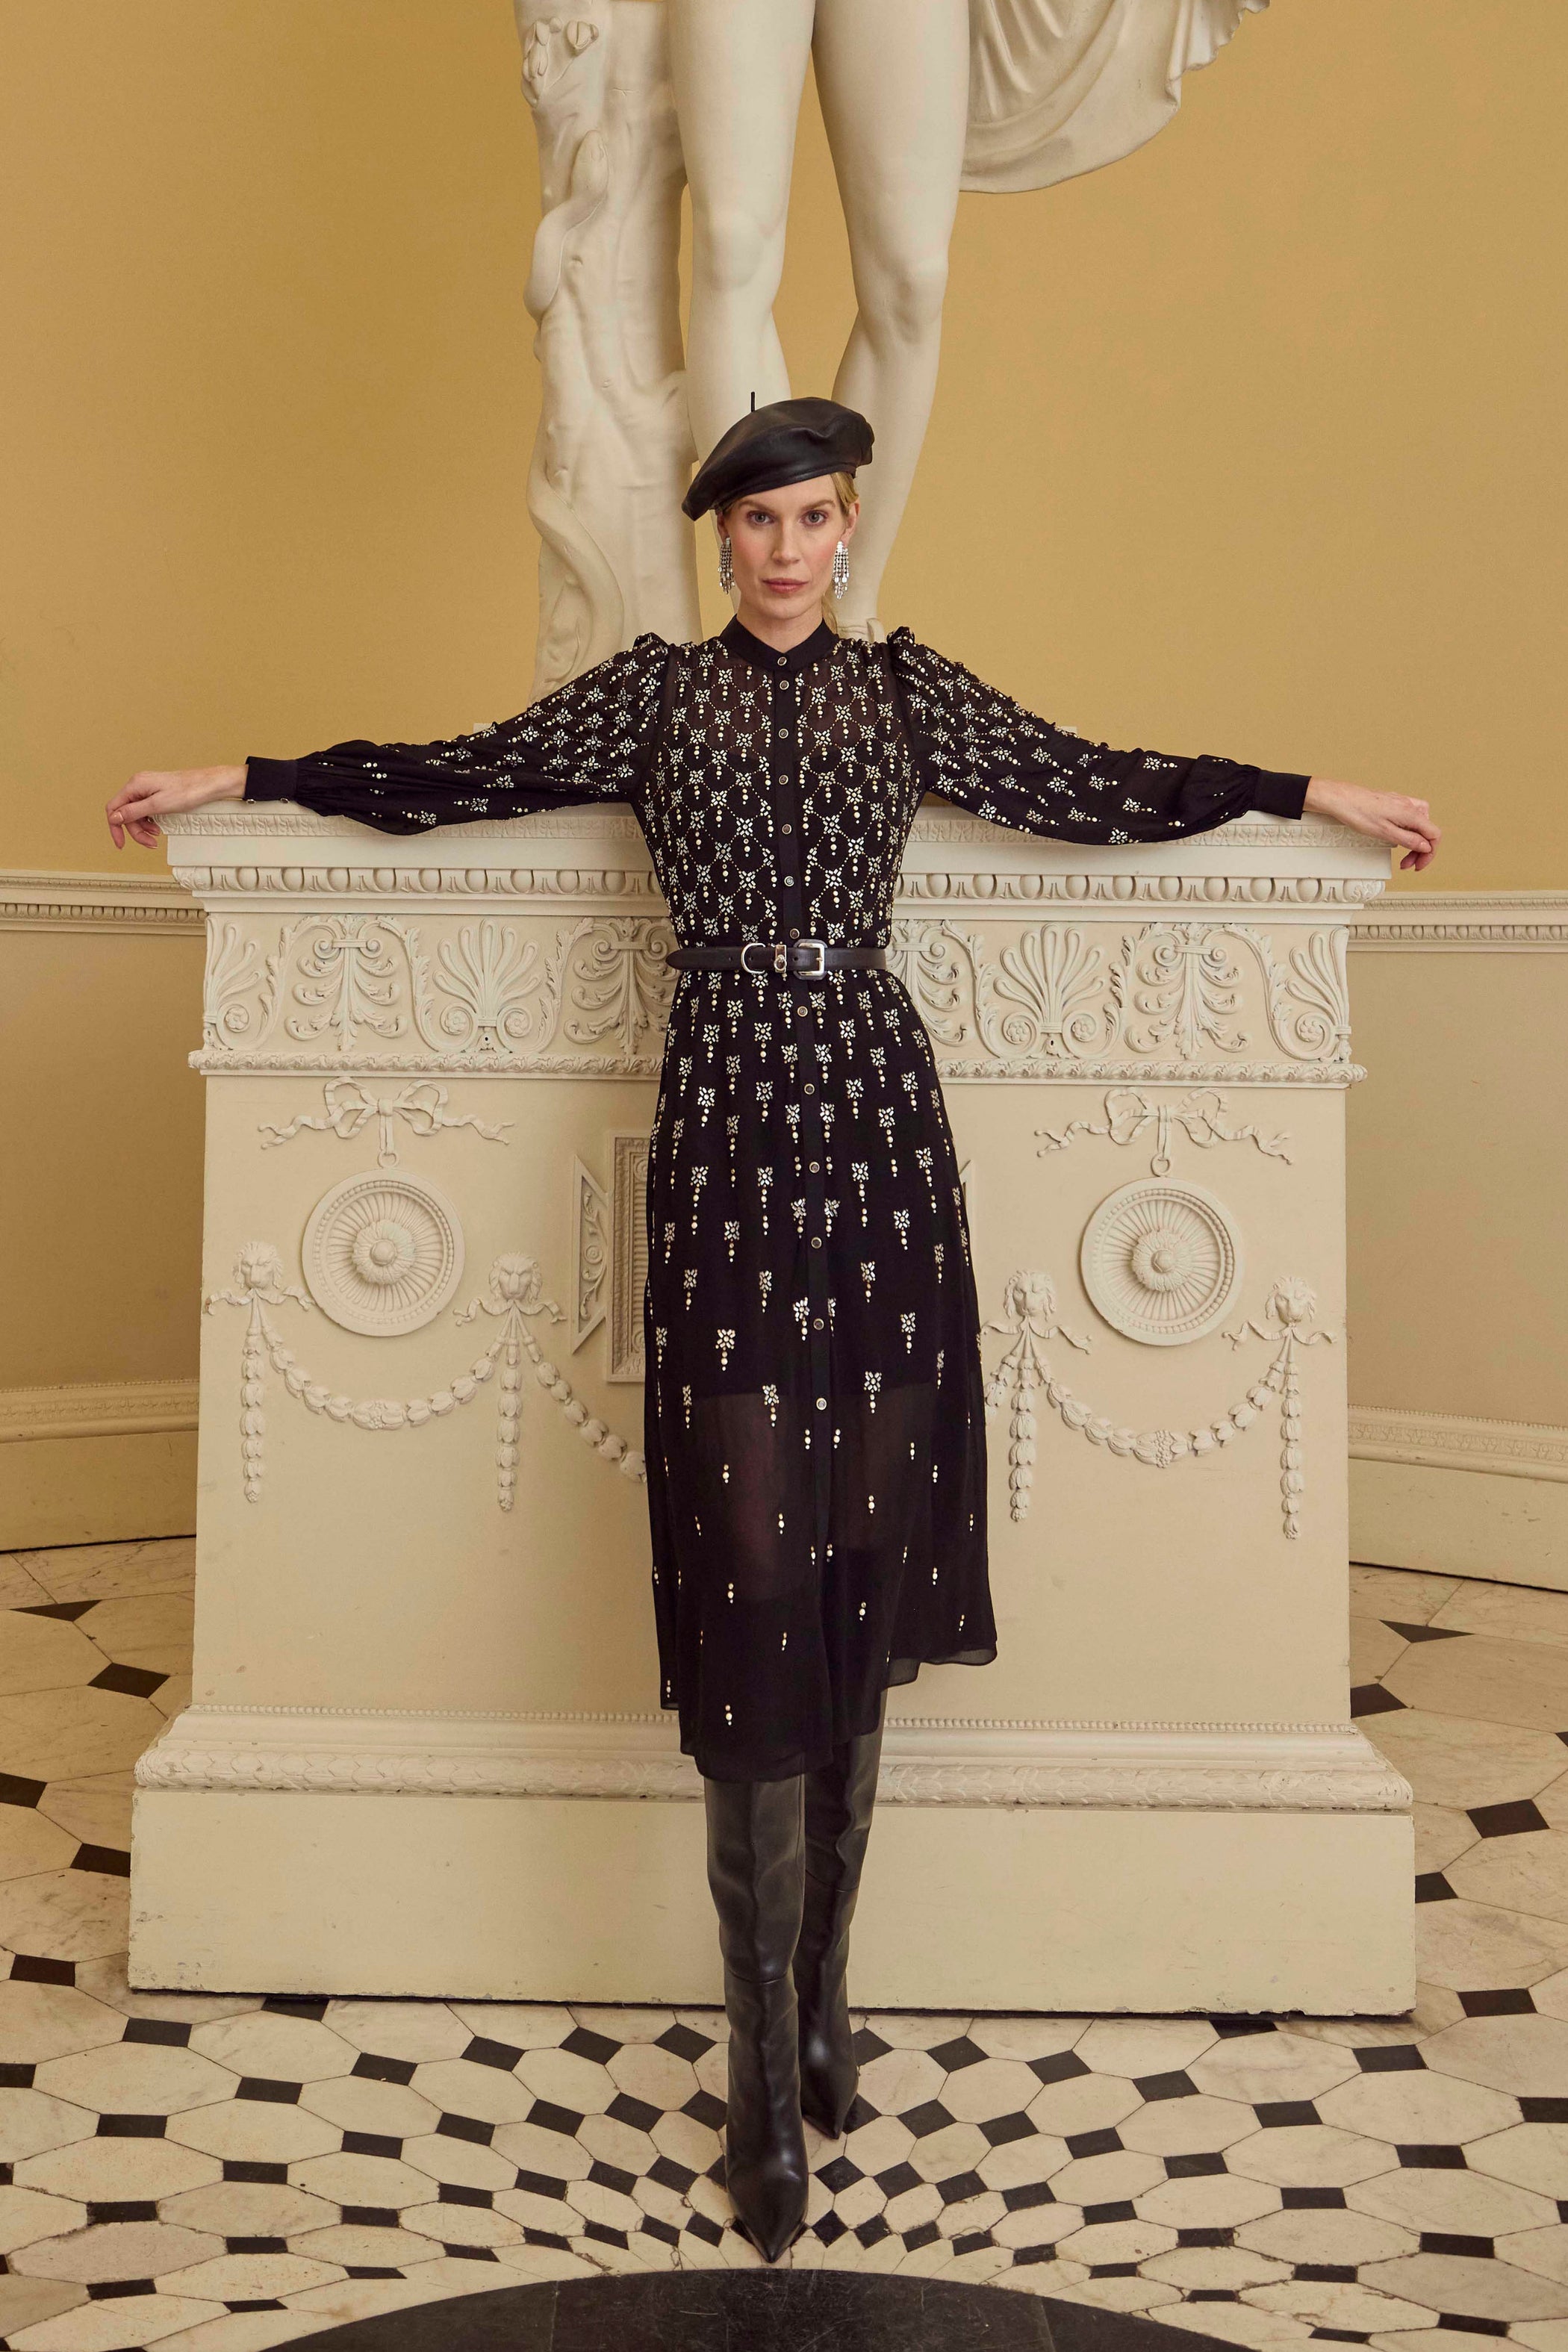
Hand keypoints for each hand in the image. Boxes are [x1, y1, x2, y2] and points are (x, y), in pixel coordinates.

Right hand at [106, 764, 247, 849]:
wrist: (208, 785)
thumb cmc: (188, 791)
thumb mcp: (158, 805)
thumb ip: (134, 812)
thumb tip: (114, 817)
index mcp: (135, 785)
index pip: (113, 808)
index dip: (115, 828)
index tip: (121, 843)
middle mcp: (138, 785)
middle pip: (126, 813)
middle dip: (136, 831)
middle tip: (150, 842)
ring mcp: (147, 788)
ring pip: (136, 813)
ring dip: (144, 828)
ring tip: (157, 835)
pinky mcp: (156, 793)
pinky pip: (146, 810)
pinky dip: (150, 821)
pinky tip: (159, 827)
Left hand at [1303, 778, 1439, 871]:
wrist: (1341, 798)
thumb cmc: (1358, 813)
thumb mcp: (1385, 833)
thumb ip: (1408, 840)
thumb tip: (1426, 847)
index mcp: (1411, 812)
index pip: (1434, 834)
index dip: (1430, 853)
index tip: (1419, 865)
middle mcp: (1410, 805)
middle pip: (1428, 830)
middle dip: (1420, 850)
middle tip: (1407, 864)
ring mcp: (1402, 802)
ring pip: (1420, 824)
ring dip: (1415, 841)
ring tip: (1403, 853)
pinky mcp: (1393, 802)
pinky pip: (1409, 818)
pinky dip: (1408, 831)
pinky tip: (1398, 837)